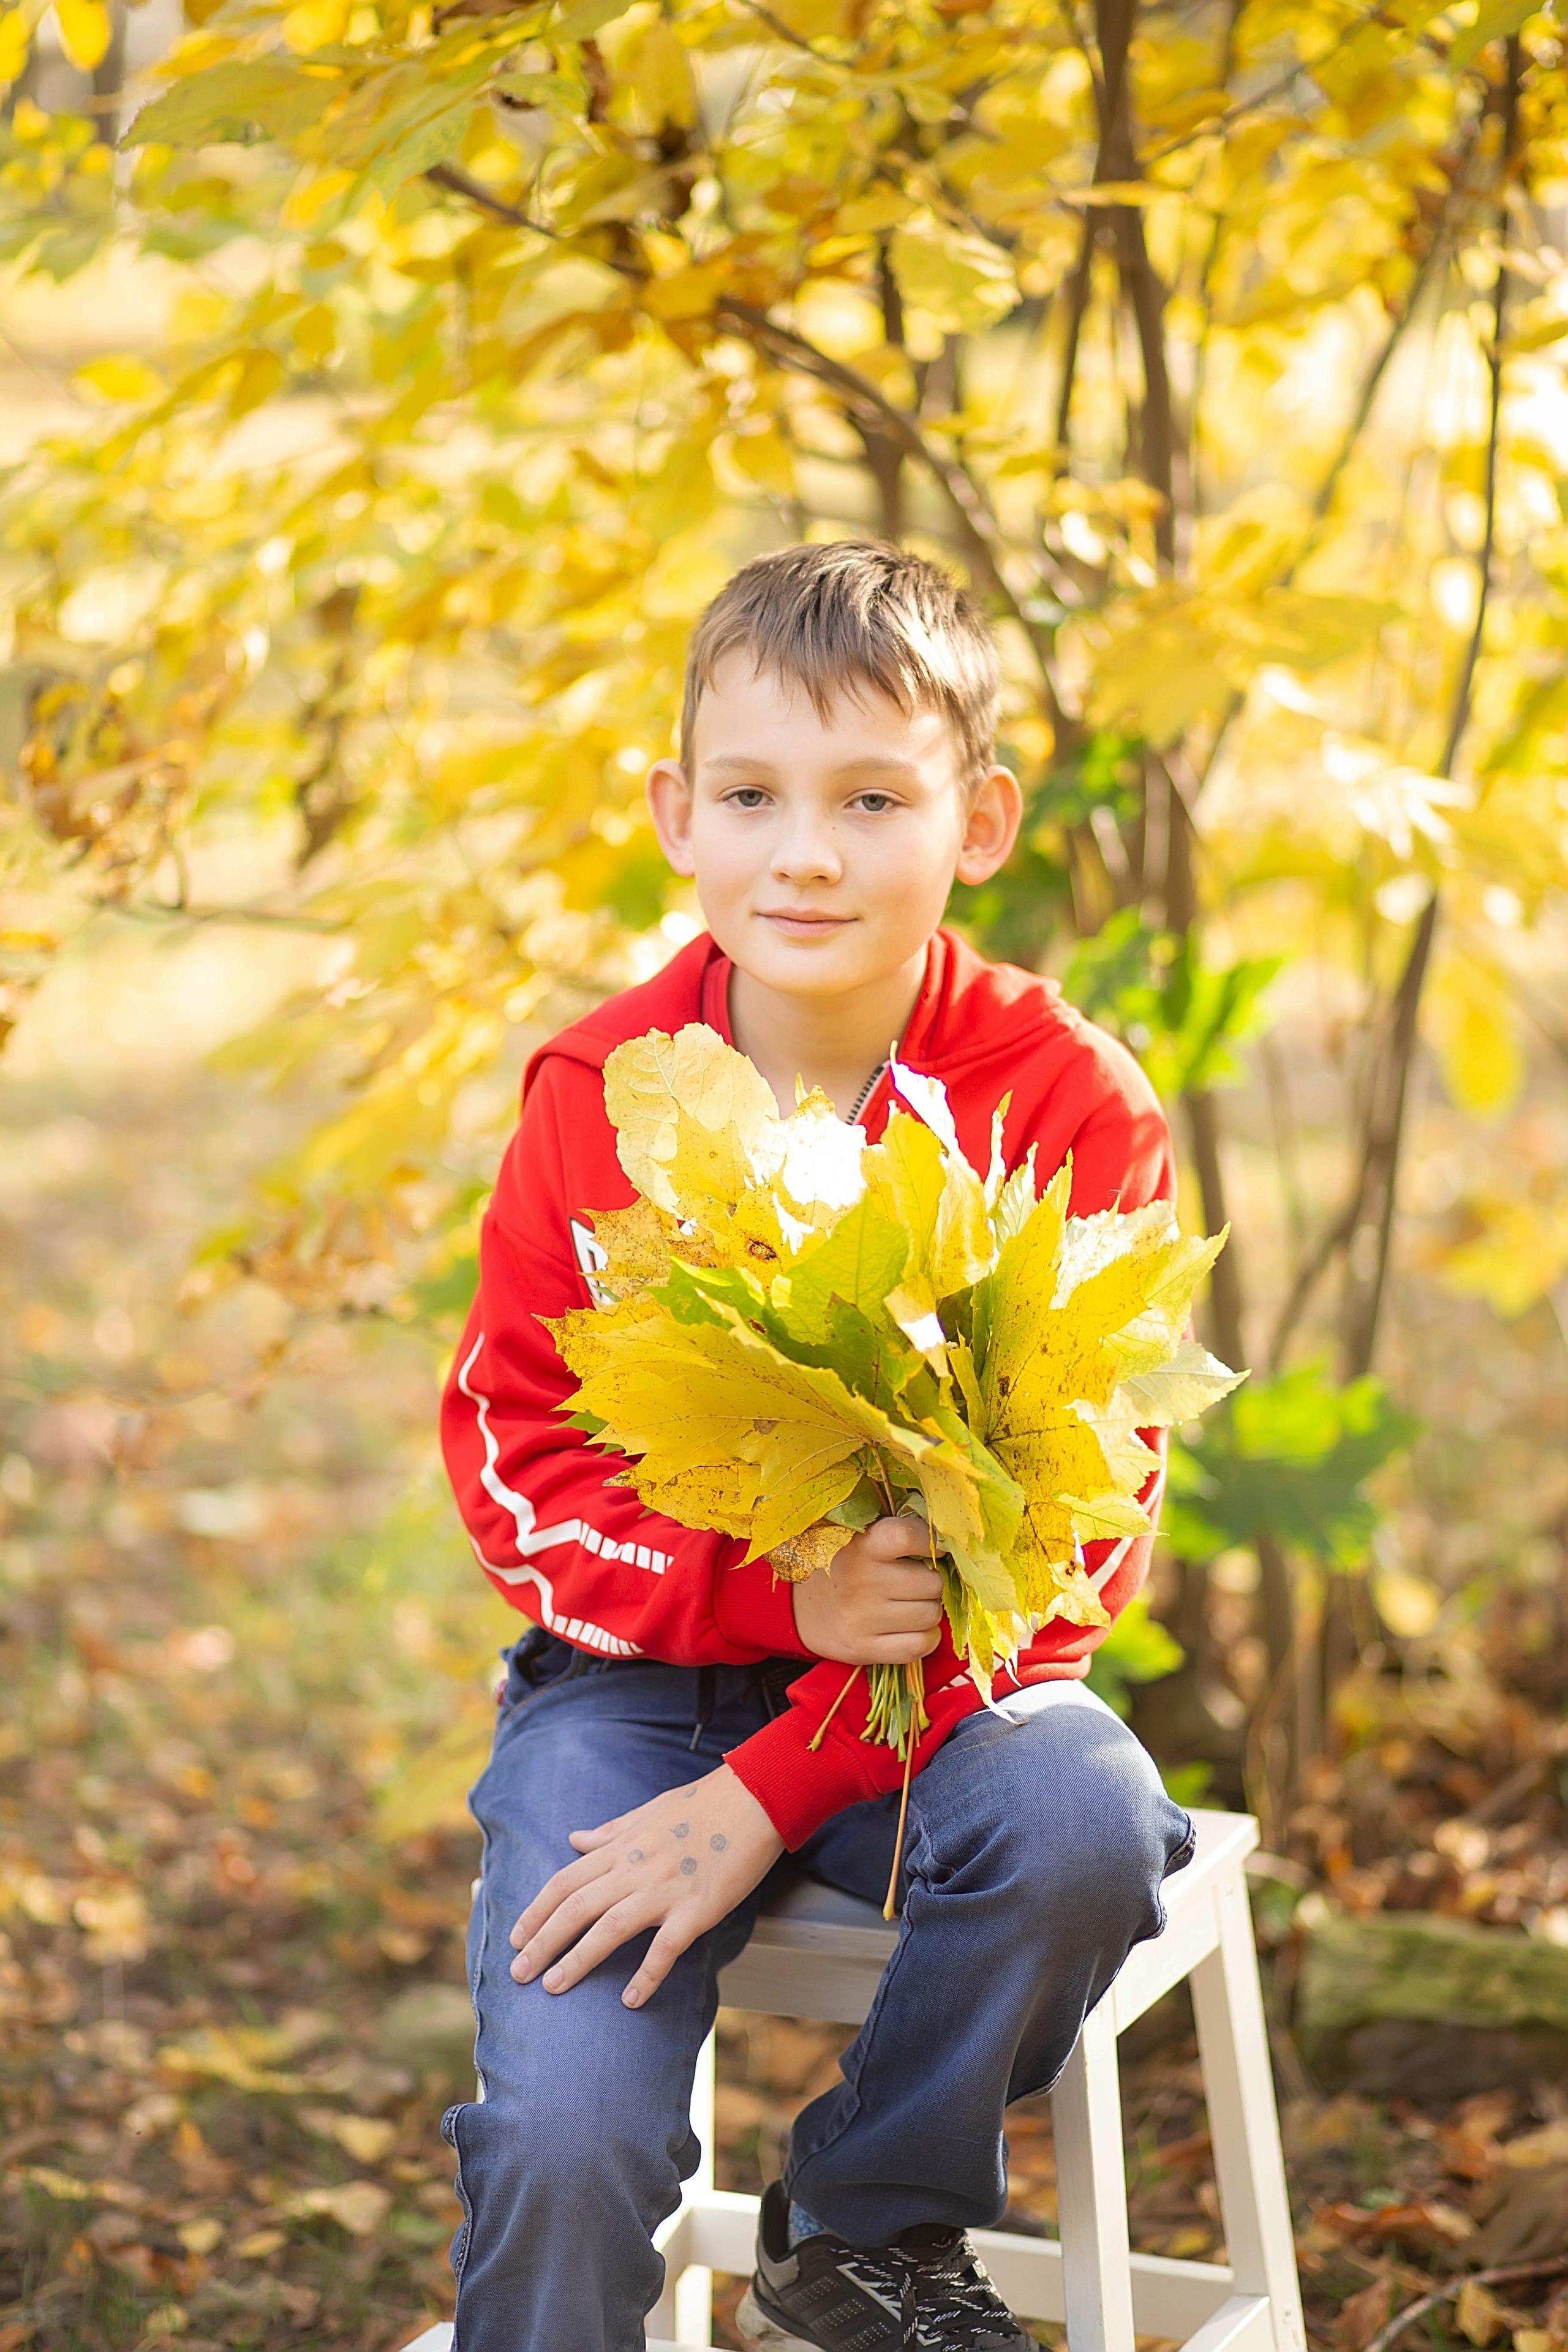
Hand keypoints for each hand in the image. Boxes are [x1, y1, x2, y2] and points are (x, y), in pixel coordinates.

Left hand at [509, 1763, 783, 2008]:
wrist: (756, 1797)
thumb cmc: (705, 1803)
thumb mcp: (649, 1811)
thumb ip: (609, 1831)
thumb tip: (574, 1839)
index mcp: (622, 1846)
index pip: (565, 1881)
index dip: (536, 1911)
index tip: (516, 1936)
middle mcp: (635, 1868)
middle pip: (576, 1908)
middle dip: (542, 1942)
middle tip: (518, 1973)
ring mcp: (665, 1889)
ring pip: (608, 1929)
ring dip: (576, 1960)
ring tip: (552, 1987)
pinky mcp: (697, 1909)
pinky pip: (665, 1948)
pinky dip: (646, 1975)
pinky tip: (630, 2000)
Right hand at [790, 1515, 943, 1665]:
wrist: (803, 1608)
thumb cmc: (848, 1567)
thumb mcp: (864, 1538)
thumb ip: (902, 1534)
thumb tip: (949, 1541)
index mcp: (862, 1546)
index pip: (908, 1536)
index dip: (932, 1540)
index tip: (936, 1547)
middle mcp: (862, 1581)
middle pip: (933, 1583)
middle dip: (932, 1581)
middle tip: (915, 1580)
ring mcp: (862, 1618)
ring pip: (931, 1615)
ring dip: (928, 1610)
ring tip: (909, 1603)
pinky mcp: (865, 1648)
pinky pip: (920, 1645)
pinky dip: (925, 1638)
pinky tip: (910, 1627)